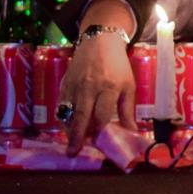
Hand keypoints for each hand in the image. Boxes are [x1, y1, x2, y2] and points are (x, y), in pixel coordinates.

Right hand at [59, 32, 136, 154]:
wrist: (99, 42)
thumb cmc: (117, 65)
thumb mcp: (128, 85)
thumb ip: (127, 110)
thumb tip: (131, 133)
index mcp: (109, 87)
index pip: (102, 114)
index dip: (100, 130)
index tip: (99, 143)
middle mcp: (90, 86)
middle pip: (82, 115)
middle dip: (77, 136)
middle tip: (73, 152)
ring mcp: (75, 84)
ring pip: (68, 111)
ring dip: (68, 129)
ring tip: (71, 143)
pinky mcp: (64, 83)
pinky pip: (61, 104)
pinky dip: (63, 118)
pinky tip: (67, 127)